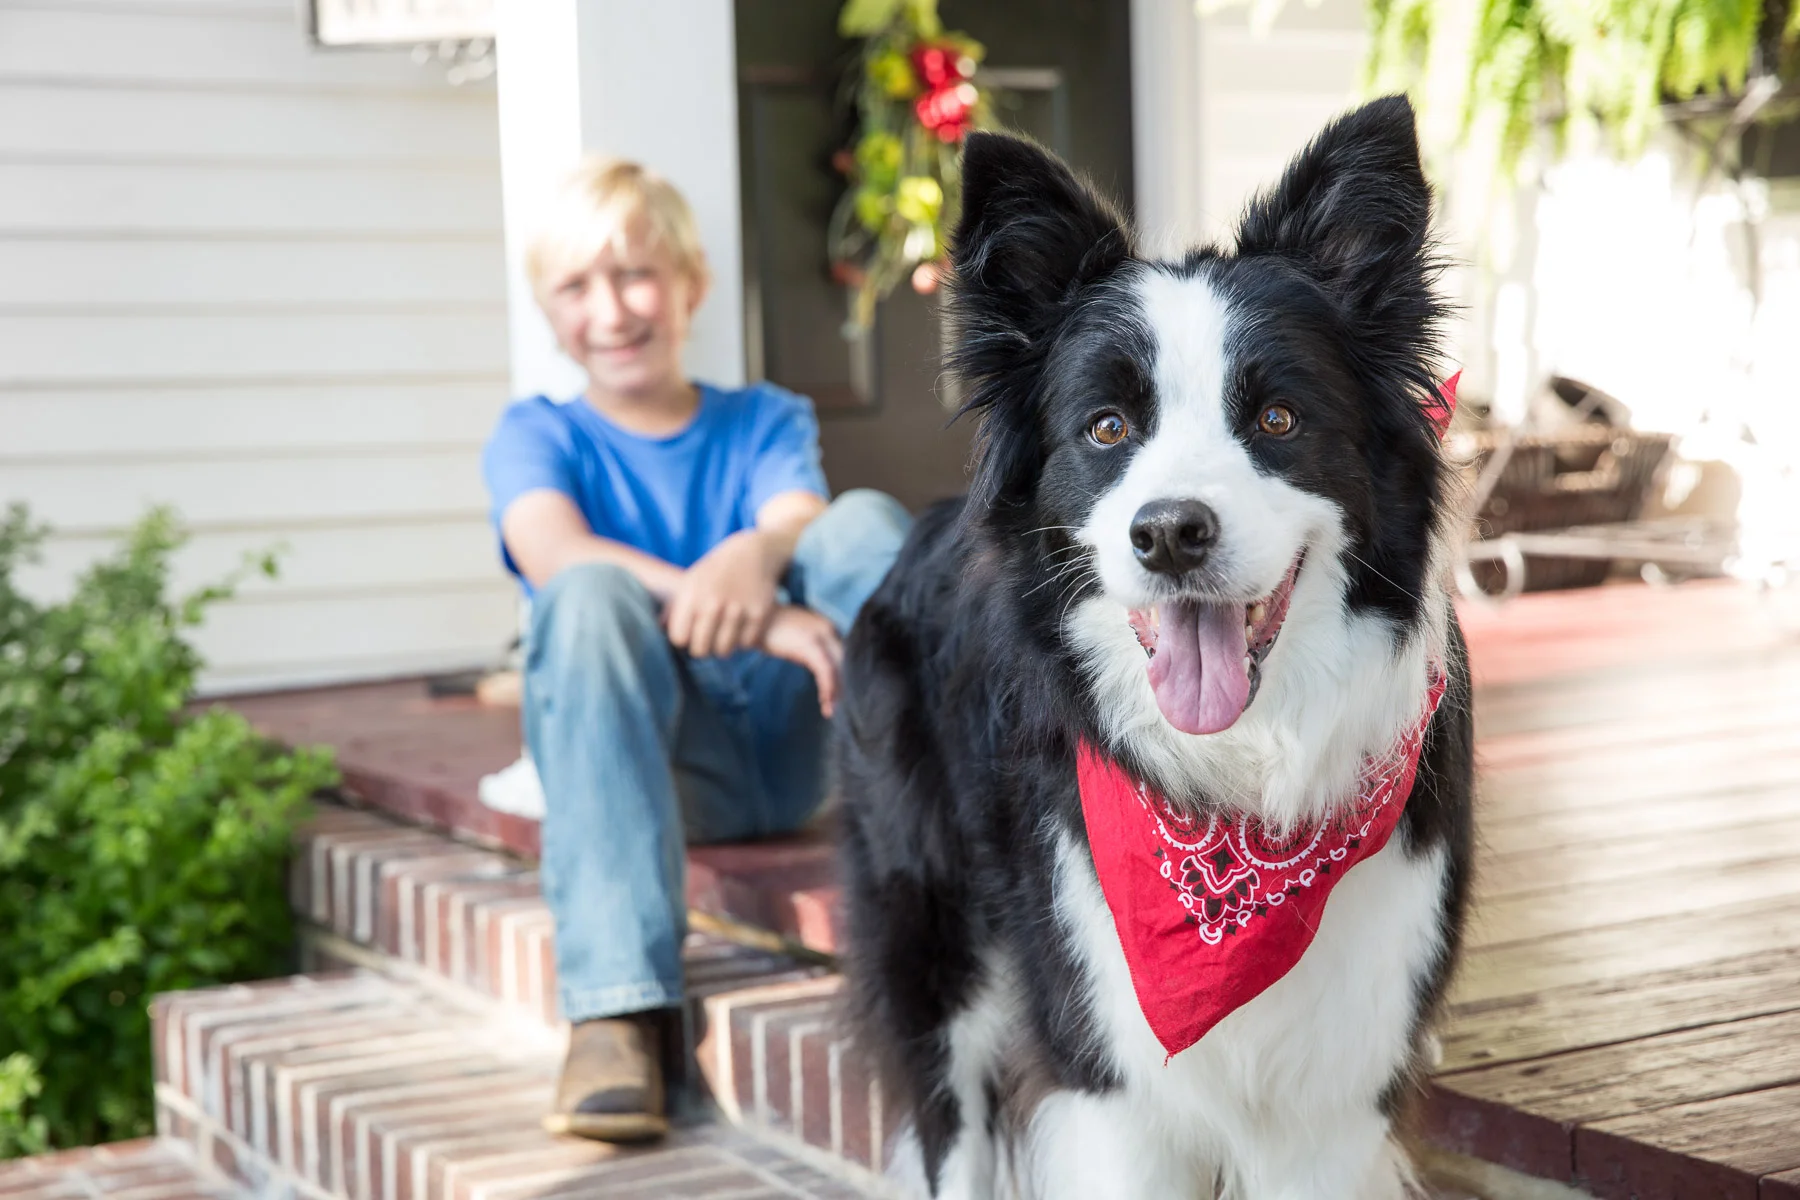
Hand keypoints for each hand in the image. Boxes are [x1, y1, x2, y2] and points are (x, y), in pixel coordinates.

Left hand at [664, 531, 780, 657]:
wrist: (751, 553)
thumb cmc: (714, 573)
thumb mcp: (689, 582)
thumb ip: (674, 608)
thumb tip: (657, 630)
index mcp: (691, 595)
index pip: (679, 639)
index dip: (684, 638)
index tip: (689, 631)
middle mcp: (713, 603)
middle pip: (700, 650)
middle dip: (702, 647)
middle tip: (706, 638)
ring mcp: (737, 609)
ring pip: (723, 651)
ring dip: (722, 645)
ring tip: (723, 633)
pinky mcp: (759, 614)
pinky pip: (746, 644)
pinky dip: (743, 640)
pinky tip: (740, 627)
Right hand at [761, 606, 843, 716]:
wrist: (749, 617)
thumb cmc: (768, 626)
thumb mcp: (794, 632)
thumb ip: (809, 644)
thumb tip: (817, 663)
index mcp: (826, 625)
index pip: (843, 653)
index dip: (842, 675)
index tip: (838, 694)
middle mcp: (827, 628)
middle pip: (845, 660)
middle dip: (843, 685)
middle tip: (838, 705)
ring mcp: (819, 635)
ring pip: (838, 667)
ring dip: (836, 691)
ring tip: (830, 710)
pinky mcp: (809, 644)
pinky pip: (825, 670)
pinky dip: (827, 687)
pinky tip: (824, 701)